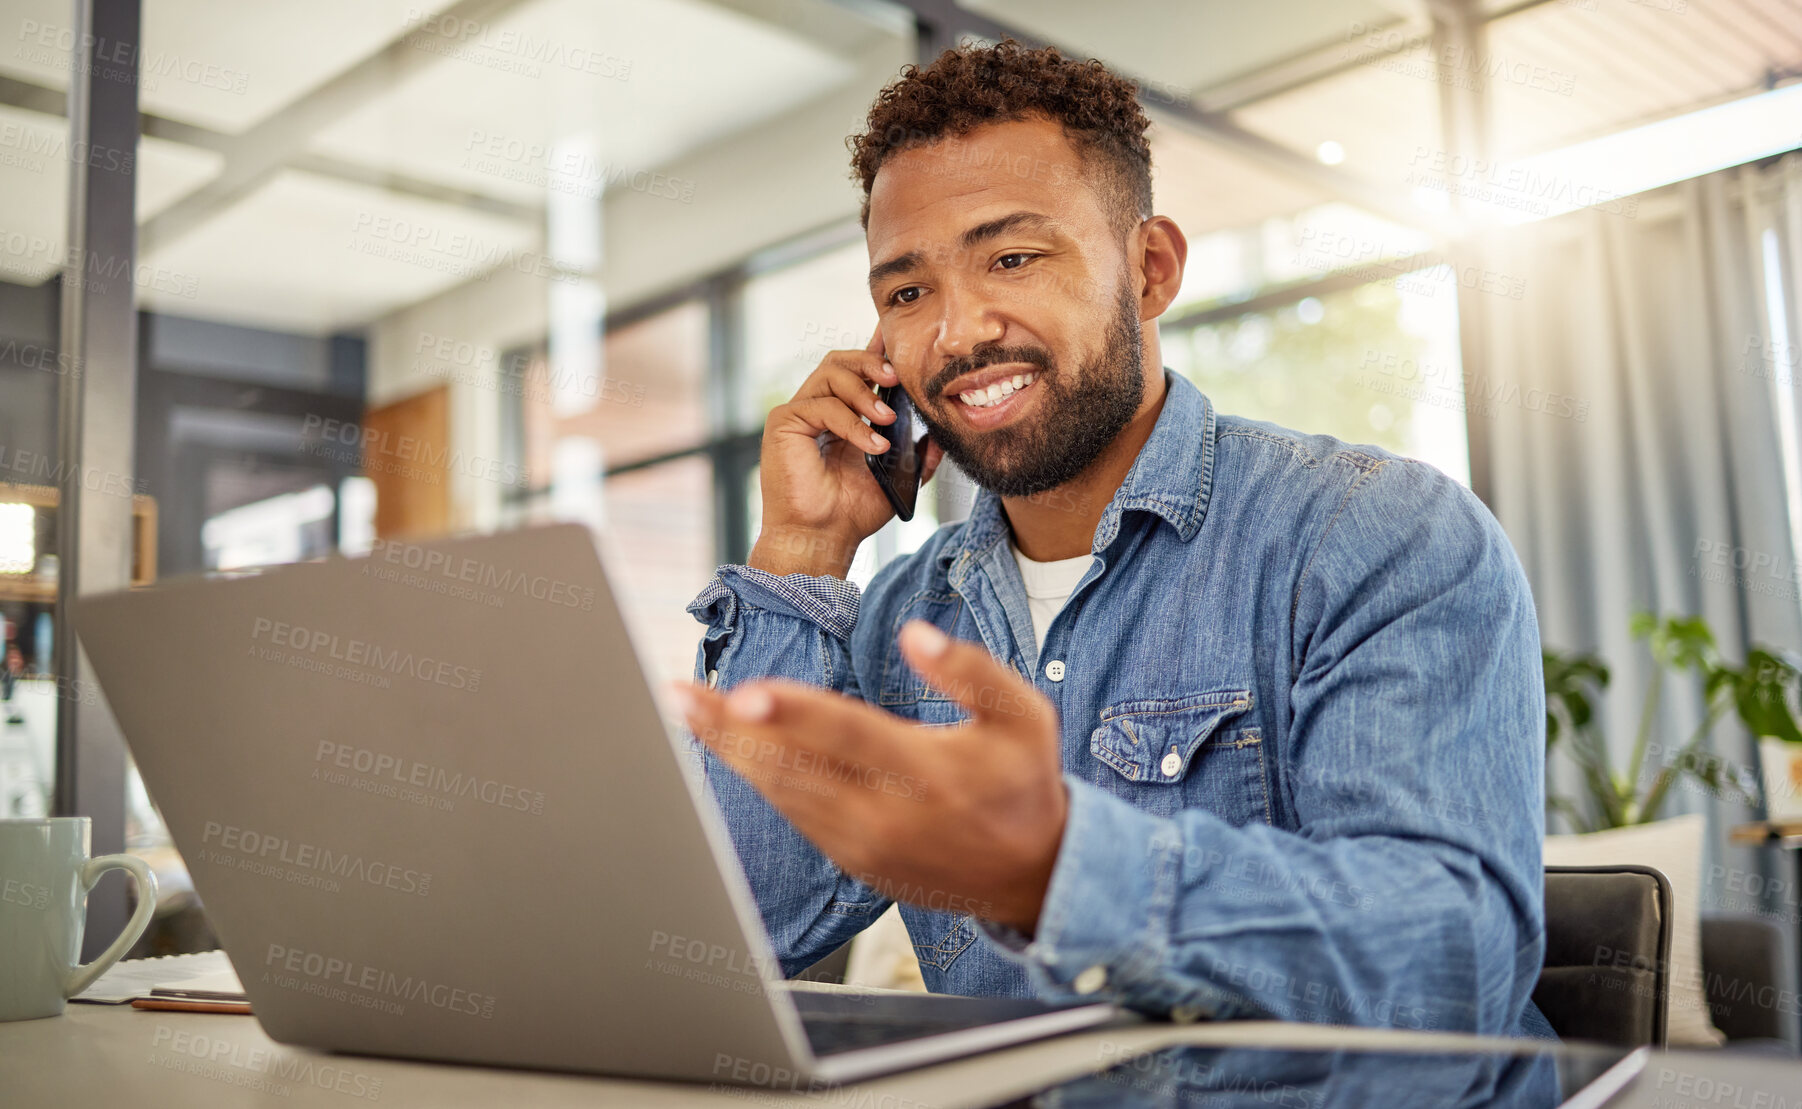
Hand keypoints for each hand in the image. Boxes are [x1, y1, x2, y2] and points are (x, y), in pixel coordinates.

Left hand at [674, 621, 1065, 932]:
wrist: (1032, 875)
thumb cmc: (1023, 783)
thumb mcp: (1025, 717)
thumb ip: (971, 672)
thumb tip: (915, 634)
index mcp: (929, 774)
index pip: (849, 735)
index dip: (794, 712)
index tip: (746, 691)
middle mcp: (888, 815)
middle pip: (795, 767)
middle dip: (732, 729)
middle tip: (682, 694)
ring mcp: (863, 844)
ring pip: (783, 793)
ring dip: (732, 751)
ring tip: (691, 711)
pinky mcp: (851, 860)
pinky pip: (794, 814)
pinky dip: (758, 778)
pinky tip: (730, 745)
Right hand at [749, 326, 943, 577]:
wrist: (823, 538)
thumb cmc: (852, 512)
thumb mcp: (898, 478)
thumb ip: (918, 456)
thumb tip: (941, 437)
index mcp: (841, 414)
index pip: (858, 372)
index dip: (876, 350)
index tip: (897, 334)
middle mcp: (817, 407)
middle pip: (841, 360)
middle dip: (872, 362)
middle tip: (897, 379)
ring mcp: (798, 412)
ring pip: (831, 373)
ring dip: (864, 391)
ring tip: (888, 420)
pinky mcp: (783, 423)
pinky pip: (821, 405)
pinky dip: (852, 423)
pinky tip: (873, 444)